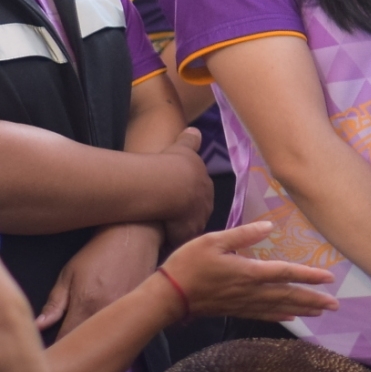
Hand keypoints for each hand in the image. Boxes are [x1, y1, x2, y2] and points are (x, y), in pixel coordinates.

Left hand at [41, 223, 159, 336]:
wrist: (134, 235)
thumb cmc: (97, 253)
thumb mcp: (68, 274)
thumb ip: (54, 304)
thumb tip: (39, 326)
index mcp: (86, 305)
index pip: (69, 339)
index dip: (61, 345)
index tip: (57, 343)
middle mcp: (108, 312)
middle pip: (92, 343)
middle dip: (81, 344)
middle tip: (75, 337)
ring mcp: (128, 311)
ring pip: (111, 336)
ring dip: (101, 337)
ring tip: (94, 330)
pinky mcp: (142, 307)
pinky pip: (126, 326)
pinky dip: (118, 328)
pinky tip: (114, 322)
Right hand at [157, 128, 214, 247]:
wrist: (168, 186)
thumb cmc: (173, 165)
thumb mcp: (182, 148)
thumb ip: (189, 141)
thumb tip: (194, 130)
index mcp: (204, 184)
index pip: (201, 193)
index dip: (191, 195)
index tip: (182, 197)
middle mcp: (205, 203)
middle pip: (199, 211)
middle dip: (189, 213)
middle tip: (174, 215)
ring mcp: (197, 219)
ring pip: (191, 226)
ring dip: (182, 228)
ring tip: (168, 229)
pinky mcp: (186, 233)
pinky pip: (181, 239)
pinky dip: (173, 240)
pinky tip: (163, 241)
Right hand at [165, 221, 337, 322]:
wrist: (167, 297)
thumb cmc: (187, 265)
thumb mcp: (213, 240)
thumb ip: (242, 234)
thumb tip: (269, 226)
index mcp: (249, 272)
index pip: (286, 273)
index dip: (309, 276)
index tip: (330, 279)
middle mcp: (251, 291)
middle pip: (288, 295)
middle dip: (313, 299)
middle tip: (336, 304)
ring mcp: (243, 303)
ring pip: (279, 307)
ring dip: (302, 309)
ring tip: (322, 312)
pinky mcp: (234, 310)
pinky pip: (263, 315)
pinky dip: (280, 316)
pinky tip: (292, 318)